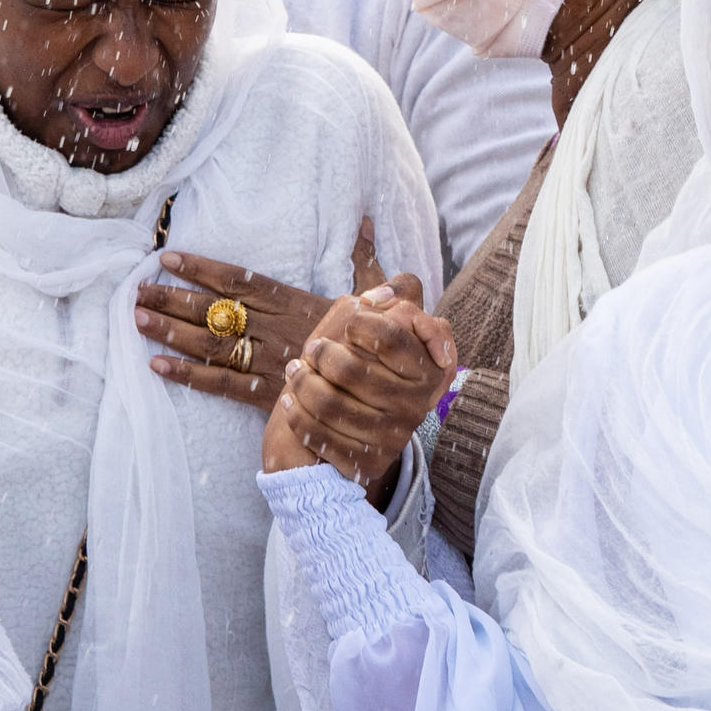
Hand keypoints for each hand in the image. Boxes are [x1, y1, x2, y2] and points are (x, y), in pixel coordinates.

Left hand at [139, 218, 425, 412]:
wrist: (386, 393)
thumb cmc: (376, 342)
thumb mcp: (375, 294)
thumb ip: (363, 258)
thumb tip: (365, 221)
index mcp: (296, 303)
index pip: (241, 281)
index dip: (202, 268)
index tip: (168, 258)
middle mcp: (278, 330)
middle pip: (216, 310)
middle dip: (173, 298)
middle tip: (135, 289)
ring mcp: (271, 363)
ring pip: (212, 344)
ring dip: (171, 330)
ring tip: (138, 317)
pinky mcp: (268, 395)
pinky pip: (221, 384)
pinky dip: (187, 375)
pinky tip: (156, 365)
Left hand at [263, 226, 456, 494]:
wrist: (365, 438)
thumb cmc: (369, 369)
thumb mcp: (379, 325)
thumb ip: (379, 287)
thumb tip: (367, 247)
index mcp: (423, 367)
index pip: (390, 335)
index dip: (363, 324)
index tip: (347, 319)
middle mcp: (412, 404)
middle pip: (352, 371)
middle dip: (322, 356)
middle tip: (308, 348)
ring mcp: (387, 437)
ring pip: (332, 406)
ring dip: (303, 386)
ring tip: (292, 373)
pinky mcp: (361, 463)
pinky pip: (321, 440)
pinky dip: (298, 419)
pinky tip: (287, 404)